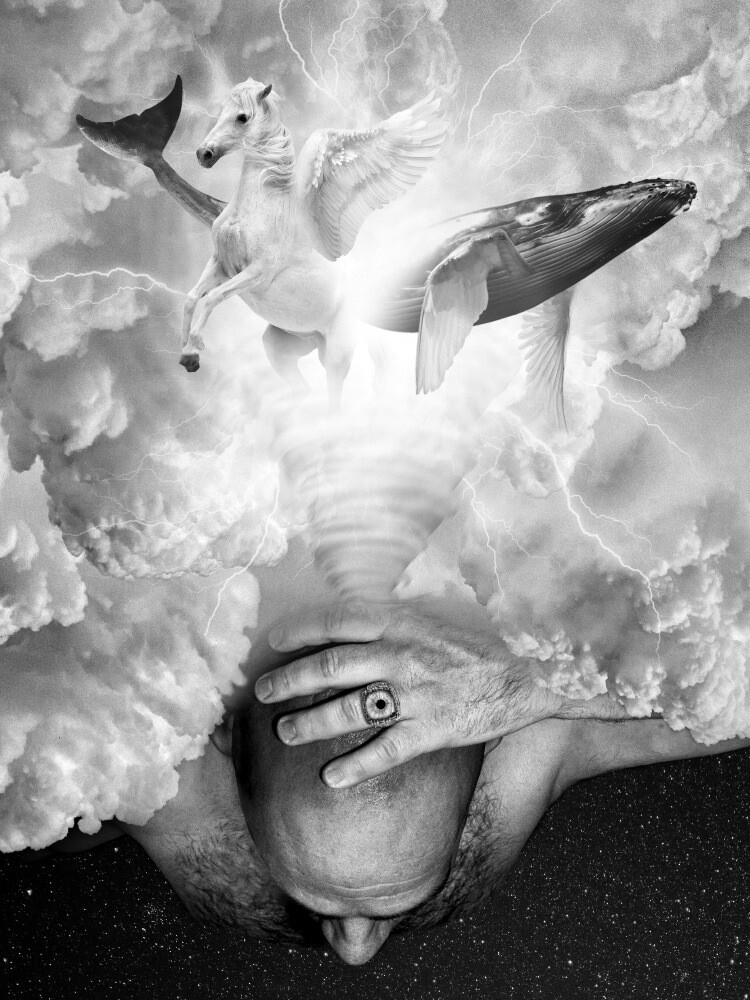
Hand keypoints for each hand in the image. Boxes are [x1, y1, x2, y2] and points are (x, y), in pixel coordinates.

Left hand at [254, 603, 559, 787]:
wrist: (531, 673)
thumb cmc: (478, 645)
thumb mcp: (433, 618)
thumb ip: (392, 621)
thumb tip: (348, 623)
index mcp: (402, 623)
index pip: (337, 621)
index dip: (300, 630)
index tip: (274, 642)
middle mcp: (402, 656)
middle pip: (331, 666)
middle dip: (289, 680)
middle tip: (263, 693)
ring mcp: (416, 695)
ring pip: (349, 710)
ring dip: (310, 723)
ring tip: (285, 733)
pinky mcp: (433, 730)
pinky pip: (385, 752)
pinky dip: (355, 767)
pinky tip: (330, 779)